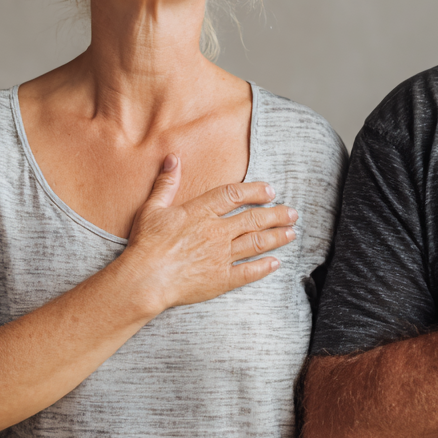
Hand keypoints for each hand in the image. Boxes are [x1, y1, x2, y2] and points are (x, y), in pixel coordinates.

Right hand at [125, 154, 297, 311]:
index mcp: (201, 212)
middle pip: (254, 219)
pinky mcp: (220, 279)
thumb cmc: (146, 244)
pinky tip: (276, 263)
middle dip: (276, 215)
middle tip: (293, 213)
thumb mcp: (153, 208)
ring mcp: (220, 256)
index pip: (235, 195)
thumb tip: (173, 158)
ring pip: (256, 243)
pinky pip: (248, 272)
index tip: (270, 191)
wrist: (145, 279)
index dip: (256, 191)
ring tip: (291, 234)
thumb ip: (166, 183)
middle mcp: (216, 232)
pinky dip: (264, 267)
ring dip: (276, 237)